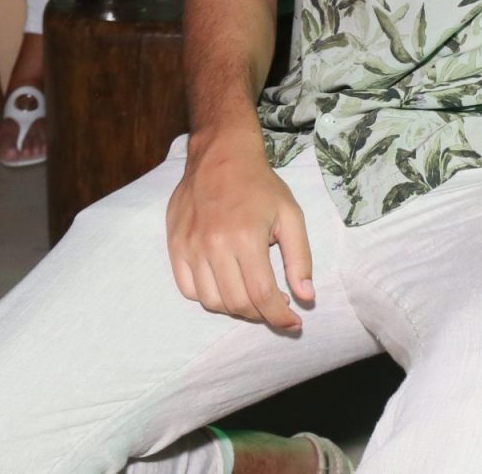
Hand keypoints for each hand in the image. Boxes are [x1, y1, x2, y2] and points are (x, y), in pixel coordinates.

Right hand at [165, 135, 314, 330]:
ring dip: (235, 308)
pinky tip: (226, 284)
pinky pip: (188, 289)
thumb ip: (300, 259)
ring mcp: (190, 248)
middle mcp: (214, 247)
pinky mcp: (175, 246)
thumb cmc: (260, 186)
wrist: (220, 157)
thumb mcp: (291, 216)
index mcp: (246, 239)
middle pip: (236, 303)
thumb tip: (306, 298)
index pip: (262, 295)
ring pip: (211, 301)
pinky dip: (208, 296)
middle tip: (275, 306)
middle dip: (260, 314)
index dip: (279, 317)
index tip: (293, 323)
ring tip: (252, 295)